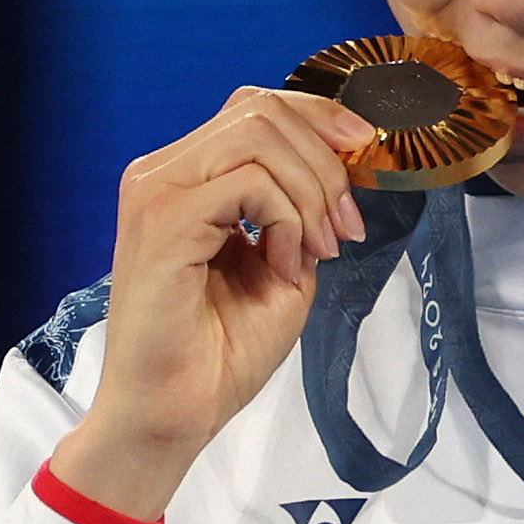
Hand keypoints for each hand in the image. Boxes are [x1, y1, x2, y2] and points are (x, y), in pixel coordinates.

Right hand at [48, 87, 374, 518]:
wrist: (174, 415)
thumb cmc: (218, 352)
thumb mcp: (282, 265)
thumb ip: (300, 212)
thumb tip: (340, 172)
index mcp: (186, 177)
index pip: (255, 108)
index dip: (321, 120)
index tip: (366, 158)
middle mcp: (162, 172)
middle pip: (261, 109)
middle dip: (326, 162)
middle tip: (344, 228)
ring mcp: (157, 191)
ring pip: (258, 134)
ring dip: (311, 190)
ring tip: (318, 250)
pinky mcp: (163, 220)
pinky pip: (249, 182)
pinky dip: (287, 219)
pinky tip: (285, 266)